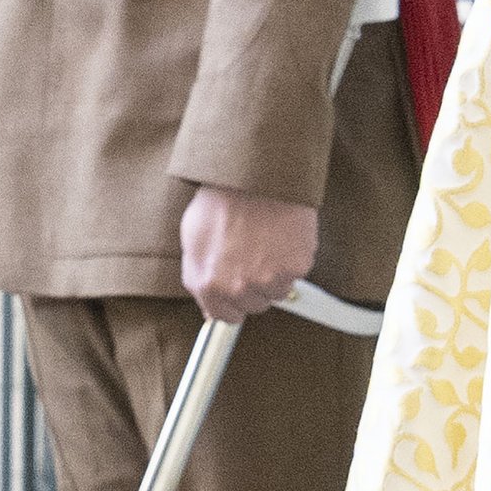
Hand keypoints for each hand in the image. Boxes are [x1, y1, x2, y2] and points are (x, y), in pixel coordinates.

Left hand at [181, 183, 319, 323]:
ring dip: (275, 273)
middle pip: (254, 305)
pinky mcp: (295, 266)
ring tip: (266, 241)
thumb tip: (207, 302)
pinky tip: (281, 236)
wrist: (254, 174)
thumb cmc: (222, 199)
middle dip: (254, 285)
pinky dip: (293, 258)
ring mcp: (268, 279)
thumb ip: (198, 275)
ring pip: (278, 291)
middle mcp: (237, 287)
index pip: (224, 316)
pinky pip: (297, 274)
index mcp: (208, 283)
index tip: (238, 292)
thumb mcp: (193, 238)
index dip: (232, 303)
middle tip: (253, 254)